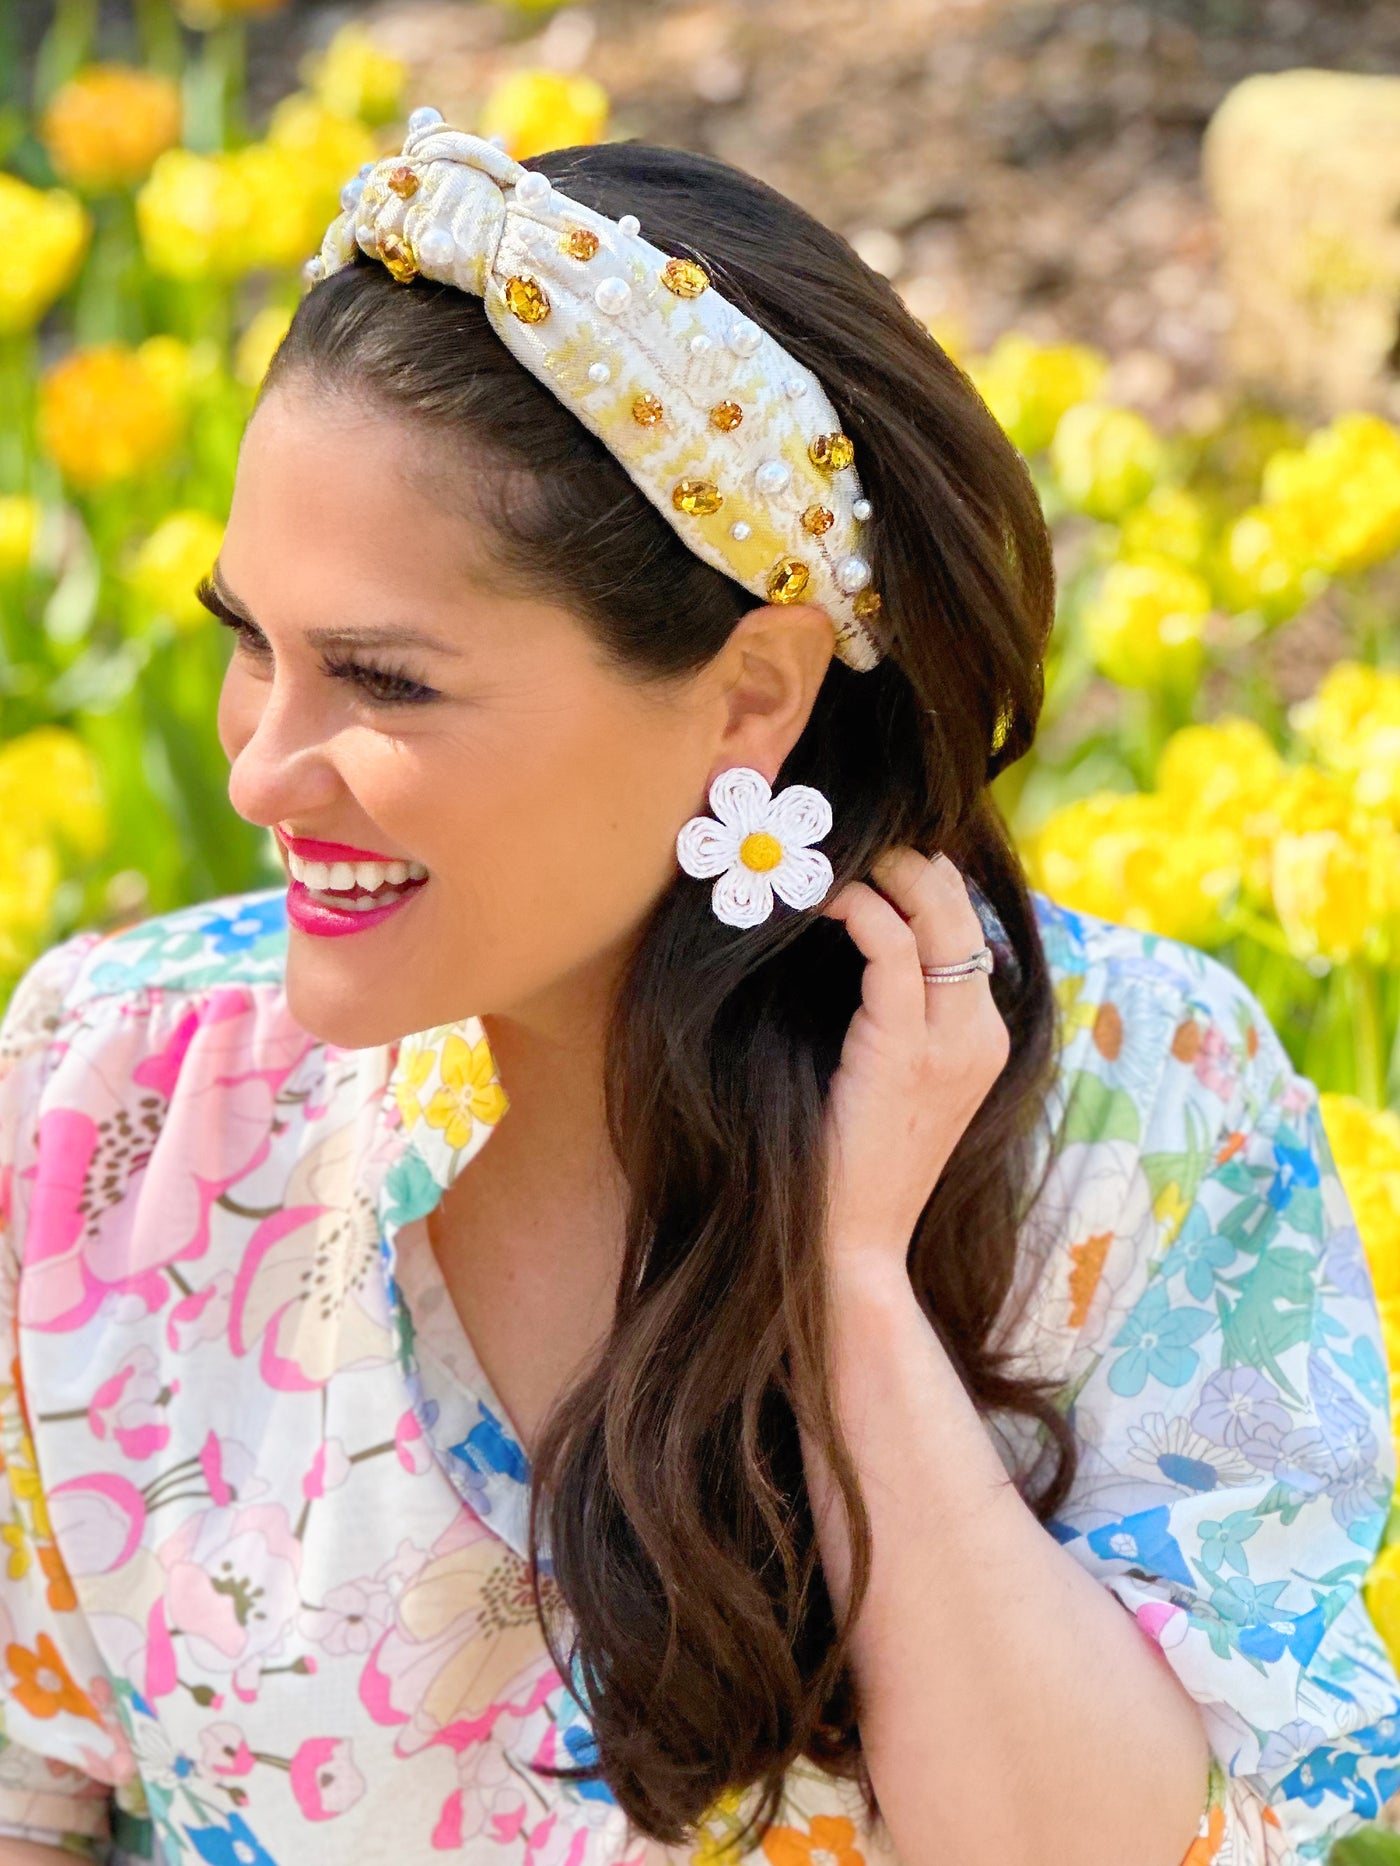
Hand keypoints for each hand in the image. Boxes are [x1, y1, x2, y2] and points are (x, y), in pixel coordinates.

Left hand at [817, 847, 1010, 1272]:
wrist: (850, 1245)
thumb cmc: (848, 1159)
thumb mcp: (884, 1073)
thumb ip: (889, 1009)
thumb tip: (857, 935)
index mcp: (983, 1035)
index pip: (968, 925)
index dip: (924, 875)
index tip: (870, 847)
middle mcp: (981, 1033)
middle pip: (961, 907)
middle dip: (908, 857)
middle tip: (847, 833)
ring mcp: (954, 1043)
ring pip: (936, 917)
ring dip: (885, 870)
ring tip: (832, 853)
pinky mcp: (907, 1052)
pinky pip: (893, 950)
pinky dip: (861, 910)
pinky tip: (825, 900)